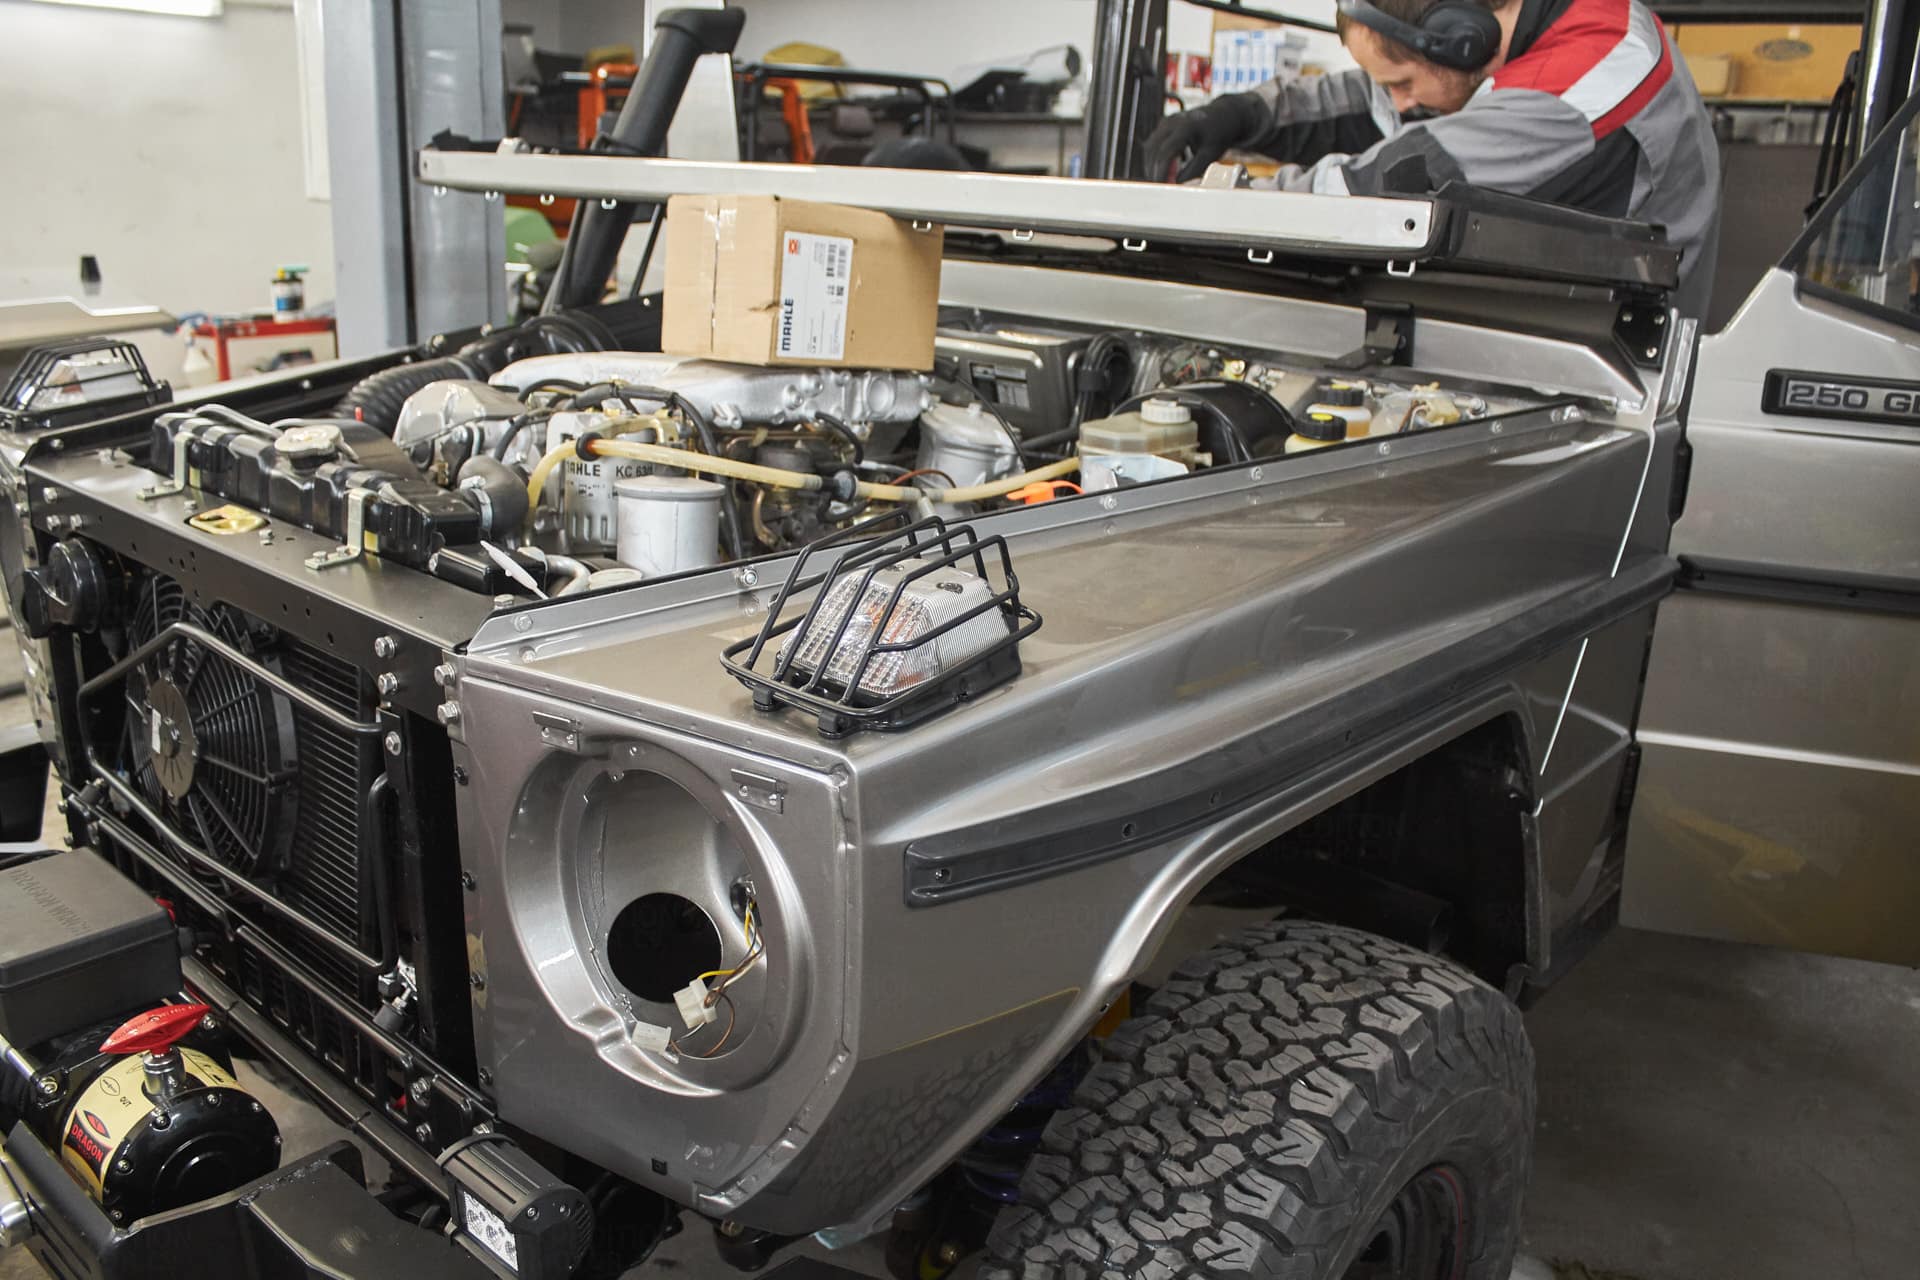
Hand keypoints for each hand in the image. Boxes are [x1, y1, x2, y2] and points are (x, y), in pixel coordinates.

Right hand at [1141, 93, 1265, 182]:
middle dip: (1154, 170)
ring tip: (1165, 179)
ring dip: (1153, 165)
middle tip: (1161, 187)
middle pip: (1153, 150)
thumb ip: (1192, 171)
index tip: (1161, 187)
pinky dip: (1156, 159)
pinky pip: (1154, 144)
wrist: (1224, 116)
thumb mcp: (1209, 156)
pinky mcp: (1164, 126)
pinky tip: (1168, 169)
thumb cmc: (1219, 136)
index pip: (1165, 152)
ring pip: (1150, 148)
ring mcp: (1166, 122)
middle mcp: (1172, 121)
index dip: (1161, 172)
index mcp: (1186, 127)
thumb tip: (1175, 186)